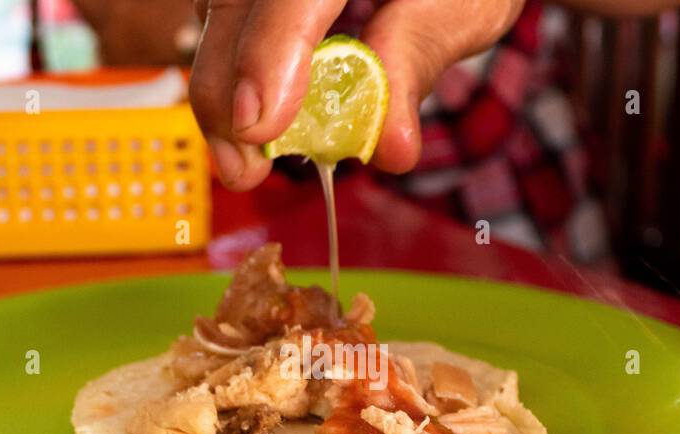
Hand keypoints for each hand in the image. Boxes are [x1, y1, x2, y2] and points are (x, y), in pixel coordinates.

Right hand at [189, 0, 525, 190]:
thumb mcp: (464, 2)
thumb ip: (418, 57)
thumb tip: (391, 148)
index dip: (267, 57)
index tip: (260, 127)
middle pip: (232, 4)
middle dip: (223, 92)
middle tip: (245, 170)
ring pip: (215, 12)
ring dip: (218, 91)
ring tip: (245, 161)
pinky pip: (224, 17)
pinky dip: (229, 73)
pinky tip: (252, 125)